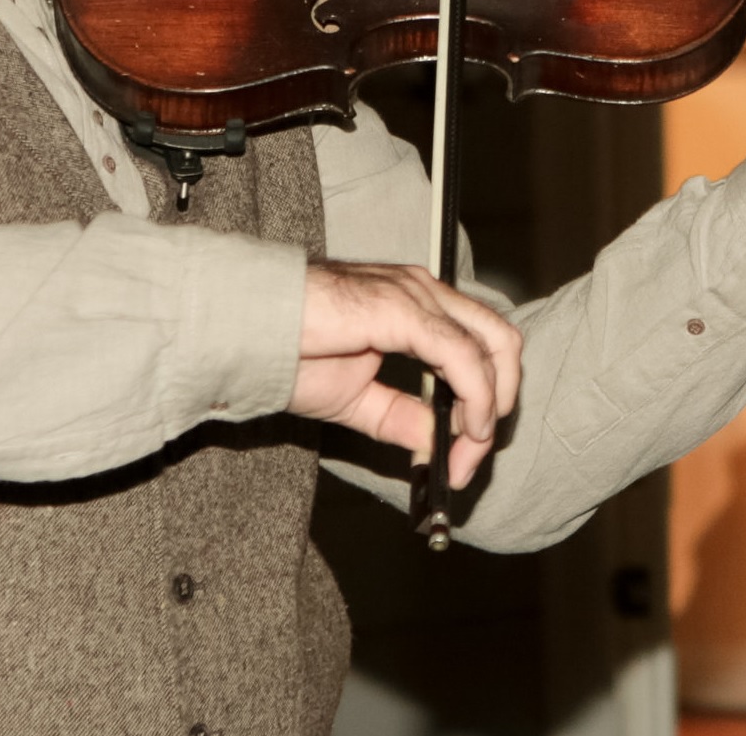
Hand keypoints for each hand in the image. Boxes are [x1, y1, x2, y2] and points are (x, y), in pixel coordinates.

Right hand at [288, 261, 523, 489]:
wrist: (244, 333)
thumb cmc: (287, 352)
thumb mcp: (358, 399)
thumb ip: (402, 418)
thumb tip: (440, 444)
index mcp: (414, 304)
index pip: (480, 345)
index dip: (487, 402)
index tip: (465, 455)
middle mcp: (422, 290)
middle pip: (500, 341)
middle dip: (500, 403)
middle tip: (474, 453)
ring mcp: (415, 294)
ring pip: (491, 346)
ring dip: (489, 408)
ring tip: (467, 450)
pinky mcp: (403, 307)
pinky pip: (461, 356)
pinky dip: (475, 398)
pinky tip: (462, 430)